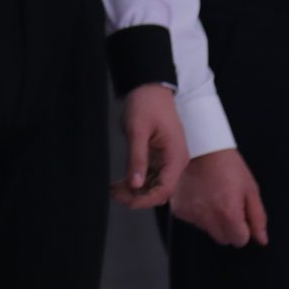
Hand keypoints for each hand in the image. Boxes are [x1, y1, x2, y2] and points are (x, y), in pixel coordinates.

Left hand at [112, 85, 184, 208]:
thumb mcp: (137, 130)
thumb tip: (135, 184)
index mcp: (175, 156)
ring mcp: (168, 160)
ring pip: (153, 185)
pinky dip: (136, 181)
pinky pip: (150, 175)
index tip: (126, 201)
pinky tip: (119, 183)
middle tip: (114, 194)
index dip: (146, 200)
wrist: (150, 87)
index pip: (165, 189)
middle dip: (137, 197)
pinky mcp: (159, 157)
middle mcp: (175, 162)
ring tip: (113, 190)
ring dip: (135, 190)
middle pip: (159, 190)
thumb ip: (137, 158)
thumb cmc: (146, 104)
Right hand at [172, 147, 267, 247]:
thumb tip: (261, 239)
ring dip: (212, 220)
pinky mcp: (179, 209)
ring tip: (213, 197)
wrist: (201, 148)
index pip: (239, 240)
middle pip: (223, 239)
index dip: (243, 228)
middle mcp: (208, 217)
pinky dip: (197, 212)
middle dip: (228, 227)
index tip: (240, 214)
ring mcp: (191, 214)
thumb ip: (258, 217)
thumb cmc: (228, 165)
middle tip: (227, 205)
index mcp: (228, 213)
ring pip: (207, 230)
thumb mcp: (250, 189)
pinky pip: (193, 221)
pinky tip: (200, 196)